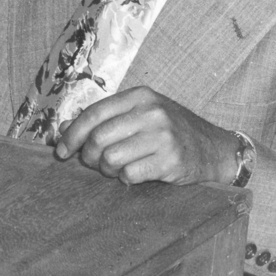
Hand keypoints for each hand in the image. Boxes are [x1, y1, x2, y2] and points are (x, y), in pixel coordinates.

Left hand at [55, 87, 244, 185]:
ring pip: (111, 158)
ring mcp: (163, 136)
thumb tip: (63, 129)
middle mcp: (152, 112)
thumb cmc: (170, 131)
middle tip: (92, 163)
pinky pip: (130, 175)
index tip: (61, 151)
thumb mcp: (141, 115)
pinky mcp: (170, 161)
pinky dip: (125, 179)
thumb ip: (105, 118)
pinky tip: (134, 175)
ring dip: (106, 169)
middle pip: (99, 137)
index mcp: (141, 96)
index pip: (94, 114)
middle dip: (88, 156)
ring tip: (116, 169)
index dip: (72, 134)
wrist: (214, 149)